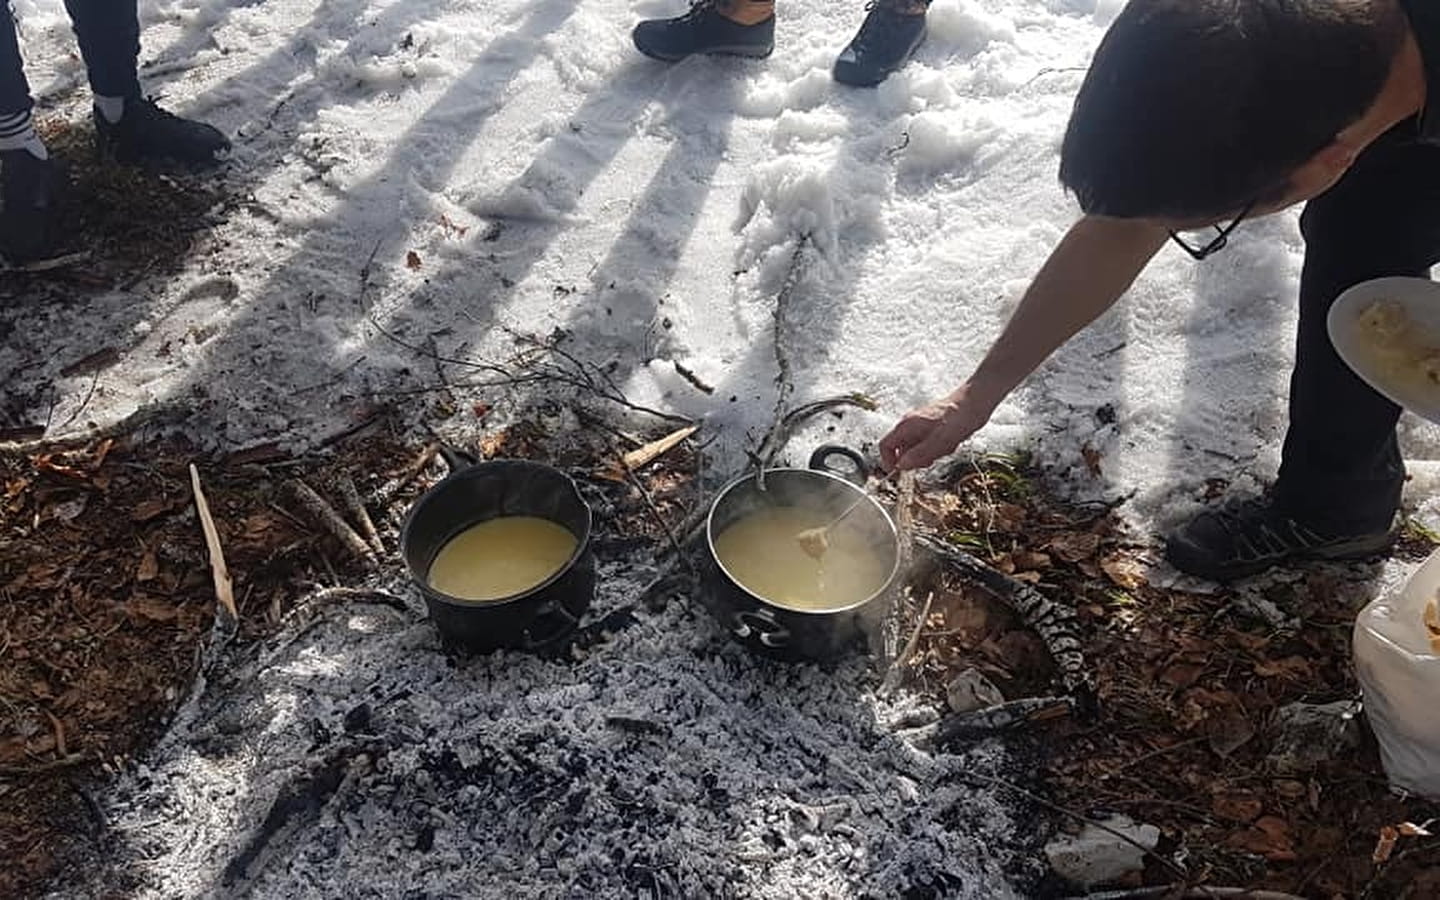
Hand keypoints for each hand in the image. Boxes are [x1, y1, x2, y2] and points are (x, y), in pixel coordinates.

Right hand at [879, 386, 997, 471]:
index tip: (900, 473)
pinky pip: (928, 444)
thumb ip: (919, 454)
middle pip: (901, 449)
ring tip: (946, 447)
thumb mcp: (939, 440)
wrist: (976, 401)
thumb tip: (901, 466)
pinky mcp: (932, 427)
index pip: (885, 445)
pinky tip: (951, 443)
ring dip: (930, 454)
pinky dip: (938, 448)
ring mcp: (921, 425)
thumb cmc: (959, 416)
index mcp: (907, 425)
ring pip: (916, 448)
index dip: (889, 461)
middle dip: (916, 459)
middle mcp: (910, 424)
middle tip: (932, 459)